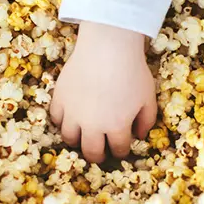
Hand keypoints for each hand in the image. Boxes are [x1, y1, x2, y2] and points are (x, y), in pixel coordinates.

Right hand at [50, 21, 156, 162]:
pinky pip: (56, 119)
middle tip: (99, 152)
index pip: (118, 150)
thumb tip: (139, 136)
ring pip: (69, 139)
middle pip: (91, 153)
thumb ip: (146, 120)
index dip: (121, 151)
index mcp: (117, 127)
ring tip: (82, 134)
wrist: (107, 46)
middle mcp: (93, 126)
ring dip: (77, 140)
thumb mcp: (148, 97)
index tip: (120, 148)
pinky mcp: (60, 99)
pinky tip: (70, 117)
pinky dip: (62, 121)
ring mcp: (73, 113)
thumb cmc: (133, 71)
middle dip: (97, 156)